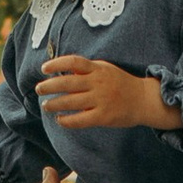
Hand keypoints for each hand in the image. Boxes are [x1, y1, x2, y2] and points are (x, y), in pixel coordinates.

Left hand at [36, 55, 175, 135]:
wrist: (144, 99)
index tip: (44, 69)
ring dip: (54, 104)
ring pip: (71, 102)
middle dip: (49, 86)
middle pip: (68, 83)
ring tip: (46, 105)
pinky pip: (80, 120)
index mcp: (98, 69)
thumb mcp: (105, 69)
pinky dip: (67, 120)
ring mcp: (101, 100)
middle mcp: (98, 83)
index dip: (57, 64)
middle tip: (39, 89)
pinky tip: (60, 119)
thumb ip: (86, 69)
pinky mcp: (103, 117)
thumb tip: (61, 69)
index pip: (74, 61)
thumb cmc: (120, 83)